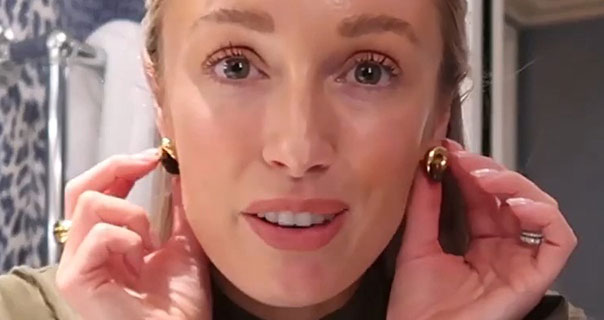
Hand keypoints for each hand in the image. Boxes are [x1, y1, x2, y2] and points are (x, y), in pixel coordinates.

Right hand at [56, 150, 211, 319]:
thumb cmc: (182, 299)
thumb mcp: (183, 242)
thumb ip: (175, 210)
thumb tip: (177, 174)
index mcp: (104, 241)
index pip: (96, 190)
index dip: (121, 166)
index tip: (155, 157)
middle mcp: (83, 251)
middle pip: (80, 189)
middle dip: (117, 169)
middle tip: (148, 163)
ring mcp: (75, 266)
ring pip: (91, 204)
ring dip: (133, 215)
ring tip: (151, 244)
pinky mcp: (75, 280)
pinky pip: (97, 235)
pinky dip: (128, 238)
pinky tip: (142, 259)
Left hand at [386, 140, 576, 319]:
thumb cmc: (417, 306)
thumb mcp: (417, 244)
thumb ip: (424, 207)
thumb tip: (427, 168)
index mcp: (479, 243)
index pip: (485, 196)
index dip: (471, 170)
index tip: (448, 151)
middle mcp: (504, 250)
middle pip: (514, 197)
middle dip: (490, 171)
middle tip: (462, 160)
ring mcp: (521, 262)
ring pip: (541, 209)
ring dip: (515, 185)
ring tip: (483, 177)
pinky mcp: (535, 278)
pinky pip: (559, 240)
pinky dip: (543, 215)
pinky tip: (514, 204)